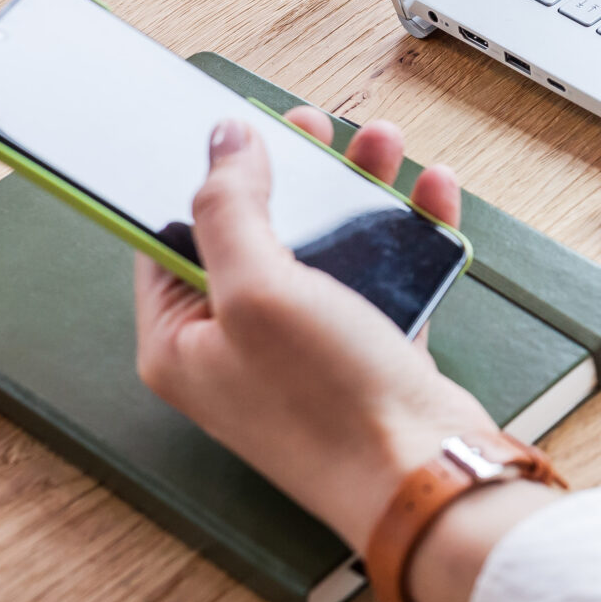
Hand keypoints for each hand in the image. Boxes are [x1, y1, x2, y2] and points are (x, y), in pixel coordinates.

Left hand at [132, 110, 498, 552]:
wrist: (423, 473)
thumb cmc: (328, 405)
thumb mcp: (258, 290)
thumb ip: (229, 207)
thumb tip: (222, 141)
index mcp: (182, 339)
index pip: (171, 236)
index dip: (209, 177)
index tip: (244, 128)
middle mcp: (239, 344)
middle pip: (259, 231)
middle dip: (296, 173)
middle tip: (317, 129)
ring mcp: (306, 348)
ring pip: (326, 245)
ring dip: (357, 190)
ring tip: (384, 144)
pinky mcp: (368, 349)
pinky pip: (383, 272)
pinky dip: (405, 231)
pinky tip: (429, 195)